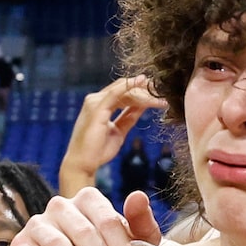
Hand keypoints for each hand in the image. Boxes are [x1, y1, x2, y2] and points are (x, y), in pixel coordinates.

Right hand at [57, 75, 166, 197]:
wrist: (83, 164)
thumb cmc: (98, 150)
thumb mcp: (119, 131)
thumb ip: (129, 116)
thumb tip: (143, 105)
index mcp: (100, 105)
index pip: (122, 91)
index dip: (140, 89)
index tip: (157, 91)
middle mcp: (96, 100)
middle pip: (125, 88)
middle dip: (145, 89)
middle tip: (163, 92)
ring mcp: (95, 102)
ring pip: (124, 90)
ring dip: (143, 92)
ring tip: (160, 97)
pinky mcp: (97, 108)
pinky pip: (116, 93)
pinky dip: (129, 86)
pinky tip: (142, 82)